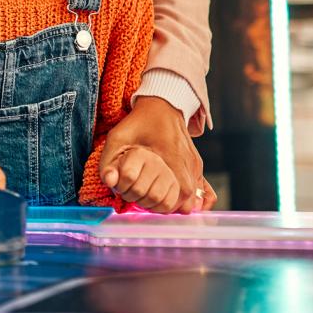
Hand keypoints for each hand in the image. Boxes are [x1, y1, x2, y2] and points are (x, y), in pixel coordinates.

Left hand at [99, 96, 206, 212]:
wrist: (162, 106)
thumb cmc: (140, 122)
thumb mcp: (118, 136)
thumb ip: (109, 160)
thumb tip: (109, 182)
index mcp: (172, 156)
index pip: (178, 192)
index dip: (162, 204)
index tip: (145, 202)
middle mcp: (188, 162)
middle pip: (187, 200)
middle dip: (167, 207)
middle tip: (149, 202)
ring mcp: (196, 164)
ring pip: (196, 198)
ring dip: (178, 205)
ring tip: (159, 201)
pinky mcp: (197, 165)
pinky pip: (203, 191)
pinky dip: (193, 200)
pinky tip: (178, 202)